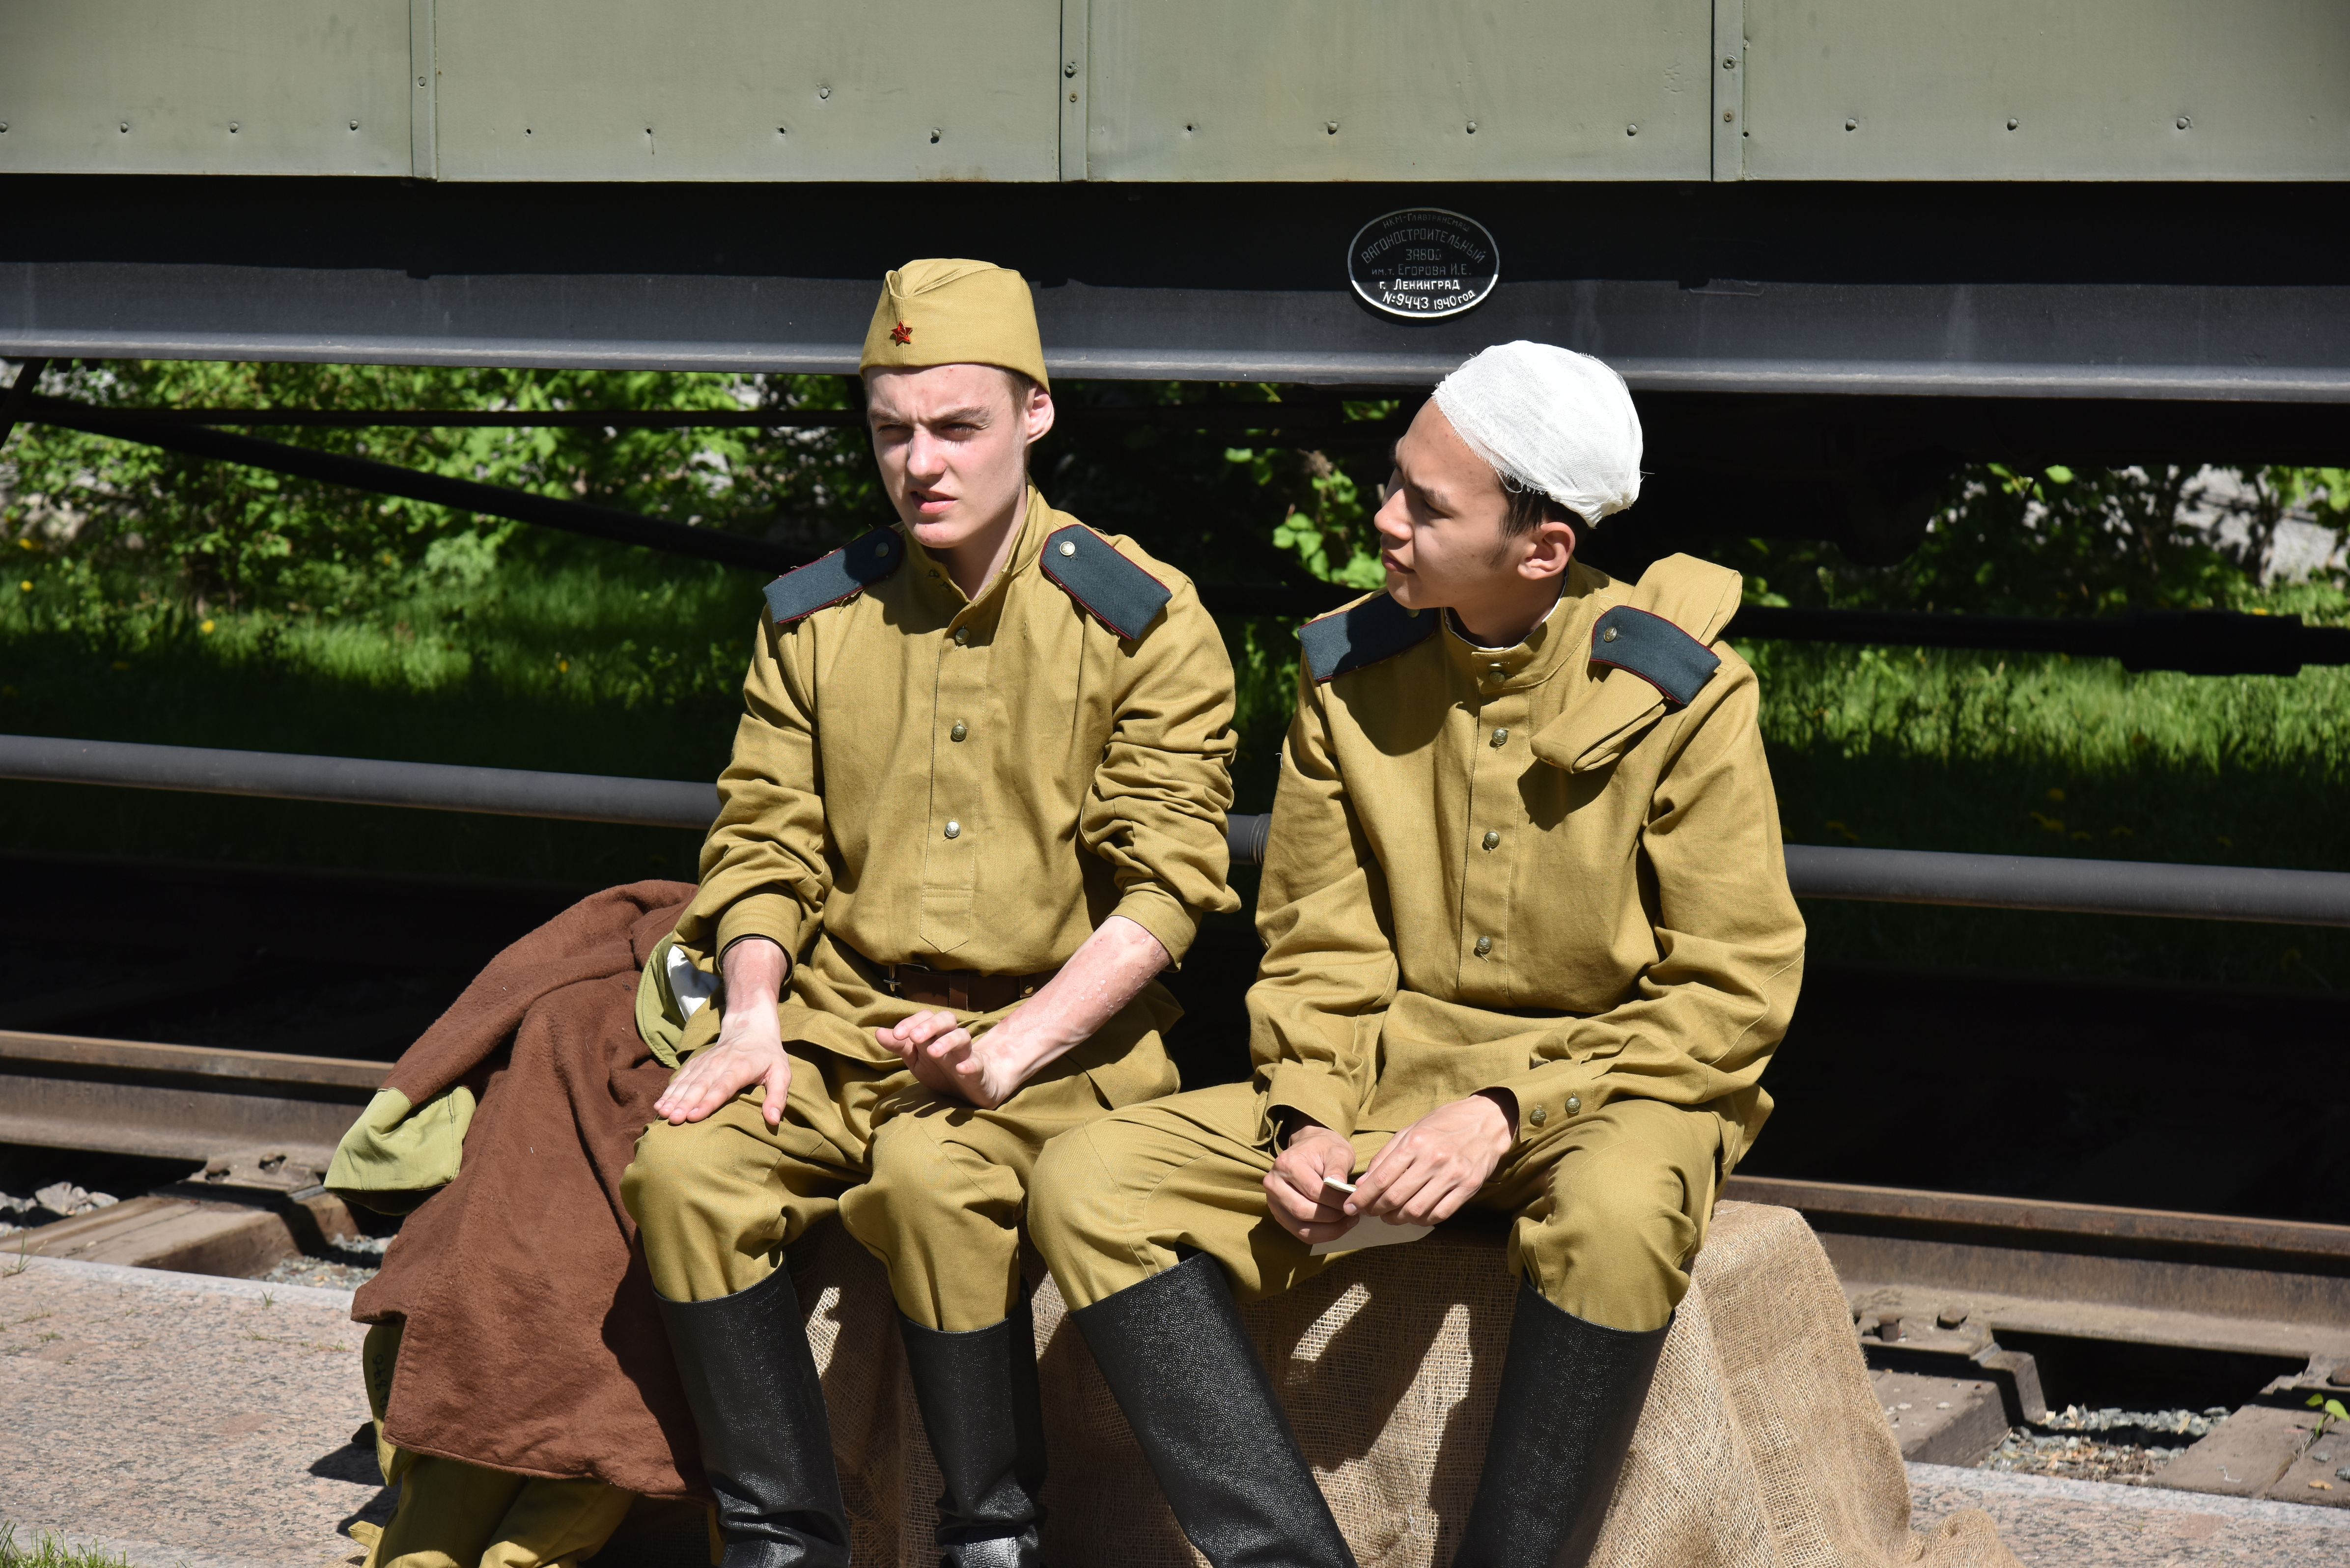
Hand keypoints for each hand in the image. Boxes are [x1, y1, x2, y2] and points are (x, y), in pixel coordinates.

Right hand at [656, 1003, 791, 1127]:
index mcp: (741, 1068)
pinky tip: (660, 1104)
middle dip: (685, 1103)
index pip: (722, 1087)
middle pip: (700, 1086)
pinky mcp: (697, 1063)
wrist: (750, 1026)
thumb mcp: (782, 1073)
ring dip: (674, 1098)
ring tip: (663, 1113)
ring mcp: (705, 1063)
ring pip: (687, 1082)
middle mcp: (719, 1064)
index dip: (708, 1102)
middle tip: (674, 1120)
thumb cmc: (768, 1055)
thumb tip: (773, 1120)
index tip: (694, 1116)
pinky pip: (681, 1078)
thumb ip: (778, 1097)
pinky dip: (670, 1091)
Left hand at [875, 1010, 1030, 1109]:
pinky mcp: (978, 1071)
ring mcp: (966, 1054)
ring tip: (932, 1052)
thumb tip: (878, 1032)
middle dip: (930, 1025)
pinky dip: (970, 1065)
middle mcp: (951, 1040)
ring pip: (963, 1037)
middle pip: (947, 1019)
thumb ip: (900, 1046)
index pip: (926, 1017)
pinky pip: (977, 1064)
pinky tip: (961, 1069)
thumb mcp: (917, 1059)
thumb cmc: (941, 1069)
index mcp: (935, 1035)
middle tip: (914, 1037)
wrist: (972, 1089)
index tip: (897, 1035)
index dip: (911, 1022)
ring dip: (947, 1042)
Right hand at [1264, 1122, 1358, 1246]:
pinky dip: (1322, 1235)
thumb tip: (1340, 1187)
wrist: (1309, 1149)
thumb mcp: (1337, 1151)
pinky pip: (1301, 1233)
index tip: (1354, 1201)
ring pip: (1301, 1228)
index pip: (1312, 1190)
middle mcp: (1274, 1184)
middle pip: (1302, 1211)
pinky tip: (1338, 1226)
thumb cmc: (1325, 1149)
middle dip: (1332, 1217)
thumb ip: (1338, 1168)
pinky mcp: (1280, 1215)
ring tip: (1349, 1222)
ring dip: (1329, 1230)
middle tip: (1352, 1213)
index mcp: (1286, 1164)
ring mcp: (1273, 1202)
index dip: (1335, 1200)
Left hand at [1349, 1093, 1513, 1227]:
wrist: (1487, 1121)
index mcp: (1415, 1143)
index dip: (1362, 1198)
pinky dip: (1422, 1220)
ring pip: (1415, 1211)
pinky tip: (1415, 1215)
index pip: (1381, 1179)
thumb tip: (1363, 1184)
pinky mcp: (1468, 1187)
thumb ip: (1385, 1157)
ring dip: (1397, 1218)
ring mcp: (1452, 1175)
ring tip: (1390, 1215)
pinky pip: (1439, 1214)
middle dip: (1375, 1210)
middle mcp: (1433, 1160)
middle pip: (1395, 1198)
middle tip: (1369, 1212)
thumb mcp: (1410, 1130)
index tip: (1350, 1207)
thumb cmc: (1444, 1124)